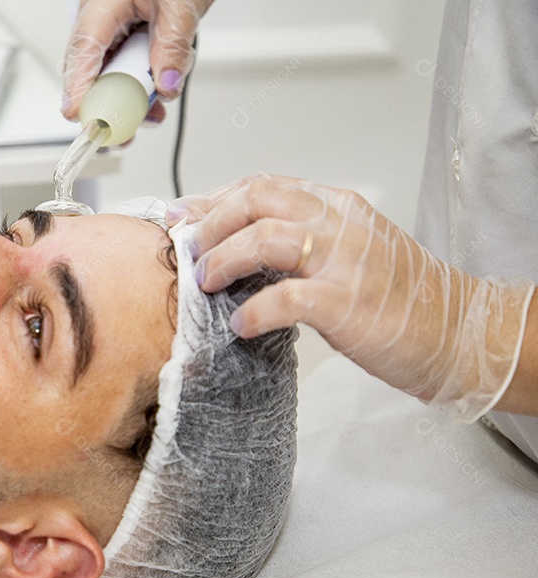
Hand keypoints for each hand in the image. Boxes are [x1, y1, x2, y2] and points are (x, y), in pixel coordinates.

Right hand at [62, 0, 211, 120]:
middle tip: (124, 131)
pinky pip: (124, 76)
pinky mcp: (122, 47)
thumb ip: (173, 45)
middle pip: (91, 74)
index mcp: (101, 7)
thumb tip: (166, 84)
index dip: (78, 86)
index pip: (84, 50)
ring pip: (108, 80)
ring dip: (131, 101)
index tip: (78, 114)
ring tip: (153, 111)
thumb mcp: (178, 6)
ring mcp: (109, 38)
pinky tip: (154, 100)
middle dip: (109, 105)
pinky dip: (140, 91)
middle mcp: (98, 24)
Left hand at [170, 174, 534, 419]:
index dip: (213, 199)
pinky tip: (240, 325)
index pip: (262, 185)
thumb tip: (235, 243)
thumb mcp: (347, 250)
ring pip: (265, 236)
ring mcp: (345, 261)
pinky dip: (253, 310)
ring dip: (224, 258)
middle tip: (190, 251)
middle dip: (211, 222)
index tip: (181, 216)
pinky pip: (285, 298)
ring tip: (206, 282)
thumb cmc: (397, 297)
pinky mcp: (347, 304)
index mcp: (337, 206)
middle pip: (257, 198)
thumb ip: (299, 238)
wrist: (456, 332)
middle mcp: (340, 224)